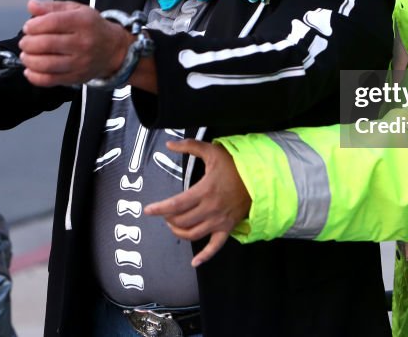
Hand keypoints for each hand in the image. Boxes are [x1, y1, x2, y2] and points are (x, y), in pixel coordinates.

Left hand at [18, 0, 132, 86]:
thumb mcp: (76, 10)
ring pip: (46, 64)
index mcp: (83, 22)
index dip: (34, 25)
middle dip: (28, 43)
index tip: (28, 27)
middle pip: (47, 44)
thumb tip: (31, 5)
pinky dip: (35, 77)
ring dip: (29, 60)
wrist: (114, 49)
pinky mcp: (77, 77)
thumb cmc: (91, 27)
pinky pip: (51, 80)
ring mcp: (80, 62)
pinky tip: (29, 70)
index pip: (52, 23)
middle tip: (24, 42)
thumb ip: (52, 7)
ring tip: (25, 55)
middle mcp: (83, 43)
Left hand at [145, 139, 251, 266]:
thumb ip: (190, 146)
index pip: (176, 204)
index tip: (147, 210)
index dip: (160, 208)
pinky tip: (194, 262)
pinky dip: (204, 256)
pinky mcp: (227, 228)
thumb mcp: (212, 151)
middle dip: (168, 218)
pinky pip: (215, 246)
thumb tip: (169, 144)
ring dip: (179, 232)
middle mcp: (210, 209)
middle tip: (165, 213)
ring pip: (193, 234)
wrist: (259, 177)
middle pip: (182, 221)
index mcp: (204, 191)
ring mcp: (219, 221)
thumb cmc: (234, 164)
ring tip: (173, 225)